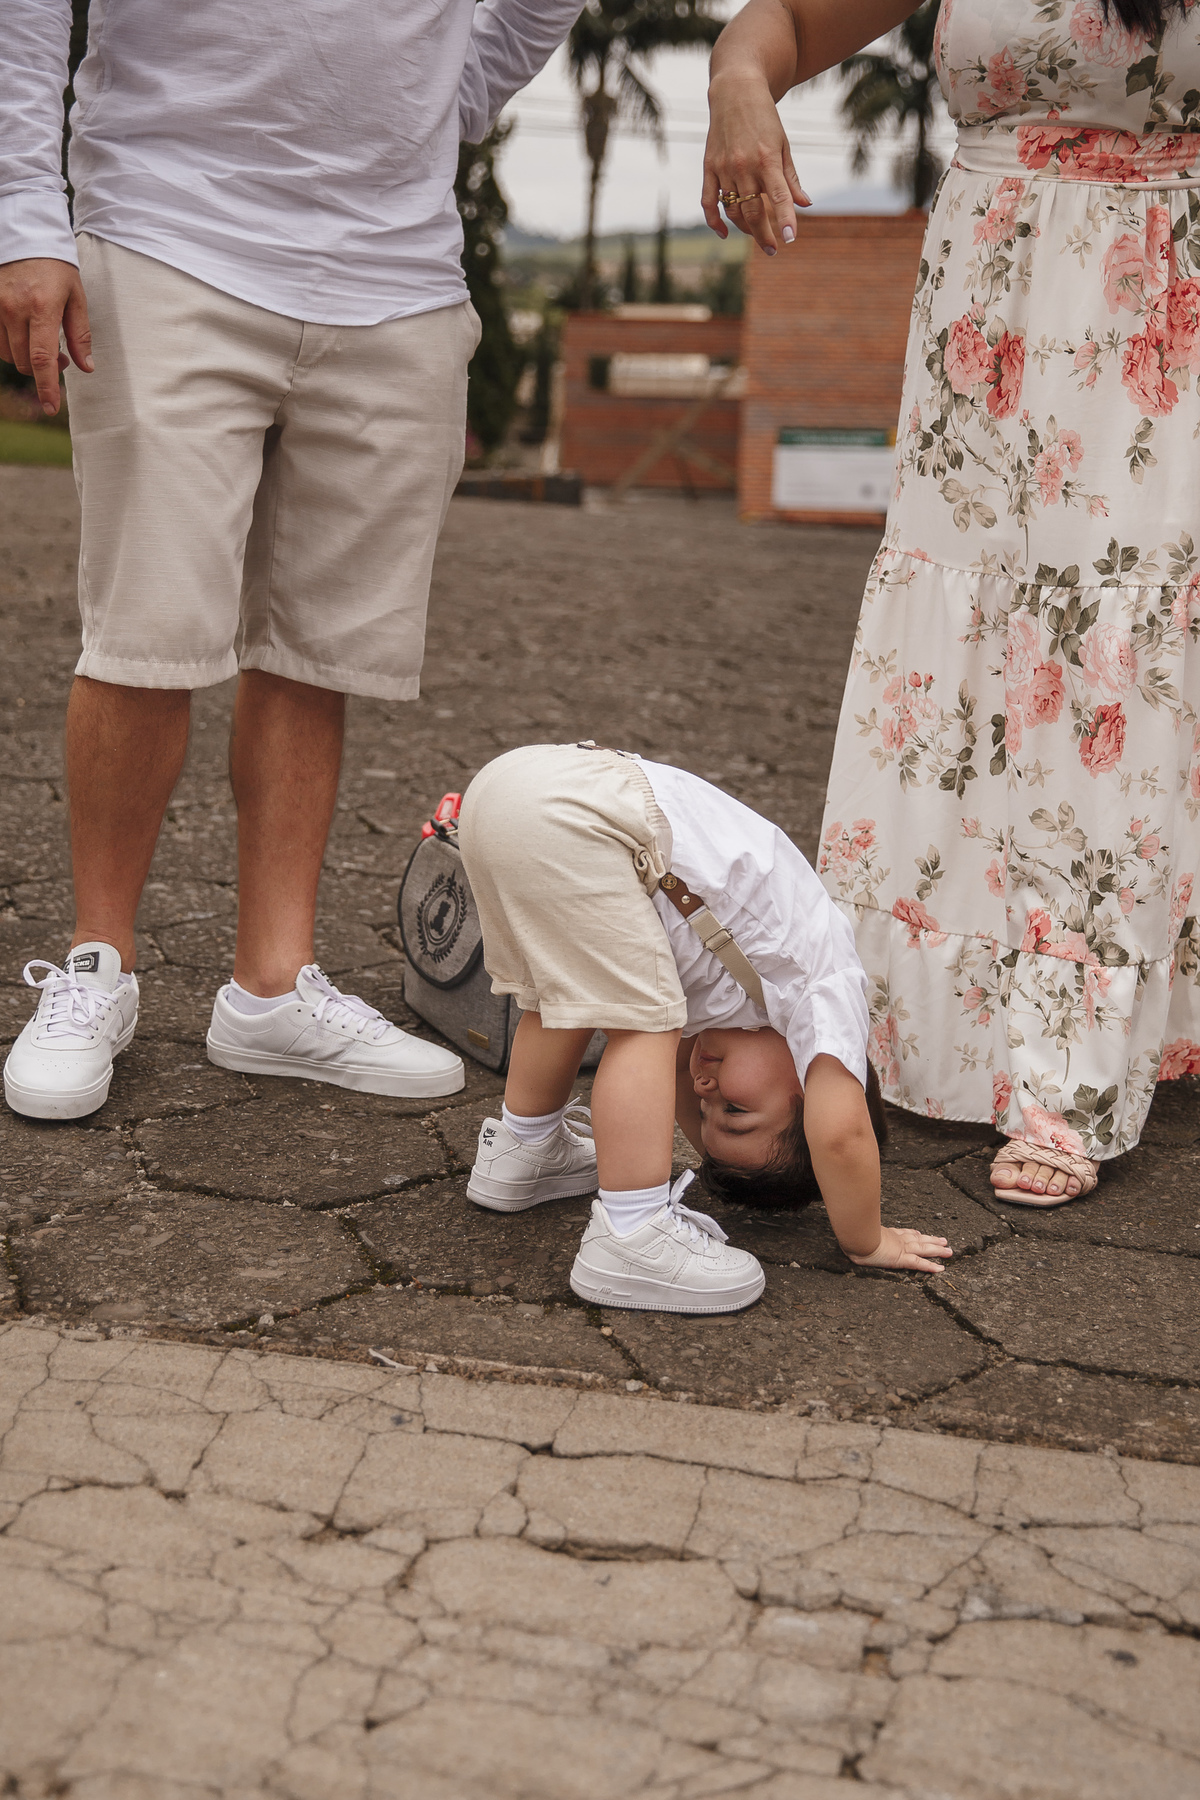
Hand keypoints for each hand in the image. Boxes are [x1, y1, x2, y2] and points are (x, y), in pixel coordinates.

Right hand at [0, 258, 92, 414]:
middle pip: (24, 361)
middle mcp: (13, 309)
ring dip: (26, 358)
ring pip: (8, 354)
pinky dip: (10, 346)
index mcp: (41, 308)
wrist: (26, 235)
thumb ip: (80, 335)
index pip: (41, 358)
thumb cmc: (56, 267)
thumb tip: (86, 368)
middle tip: (62, 358)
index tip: (51, 407)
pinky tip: (24, 336)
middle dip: (43, 370)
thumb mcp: (76, 298)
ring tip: (43, 343)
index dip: (46, 387)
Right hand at [701, 70, 809, 255]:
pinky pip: (709, 202)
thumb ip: (791, 179)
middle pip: (753, 211)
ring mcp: (724, 168)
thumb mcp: (783, 145)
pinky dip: (715, 221)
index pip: (778, 197)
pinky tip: (725, 233)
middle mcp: (744, 166)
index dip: (785, 219)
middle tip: (774, 249)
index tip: (791, 239)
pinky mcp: (709, 167)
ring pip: (734, 210)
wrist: (735, 91)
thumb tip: (804, 205)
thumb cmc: (764, 120)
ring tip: (757, 235)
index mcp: (767, 159)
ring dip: (746, 228)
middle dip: (764, 235)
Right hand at [846, 1226, 952, 1272]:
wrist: (856, 1237)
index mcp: (887, 1234)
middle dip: (932, 1240)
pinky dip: (930, 1266)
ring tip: (949, 1251)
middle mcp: (897, 1239)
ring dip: (938, 1250)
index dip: (914, 1233)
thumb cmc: (853, 1233)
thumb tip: (848, 1221)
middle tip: (944, 1241)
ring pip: (924, 1249)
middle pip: (919, 1239)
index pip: (904, 1233)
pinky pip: (919, 1263)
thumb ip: (857, 1227)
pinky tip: (941, 1269)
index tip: (921, 1233)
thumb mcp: (856, 1230)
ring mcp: (901, 1248)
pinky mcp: (901, 1258)